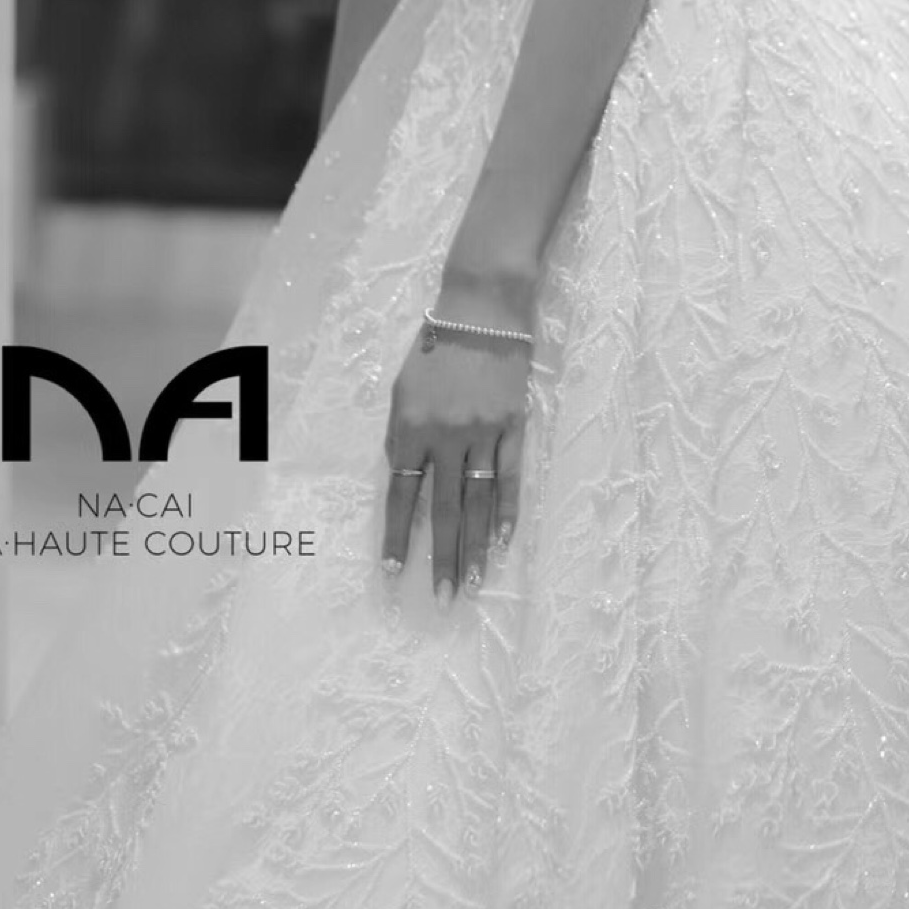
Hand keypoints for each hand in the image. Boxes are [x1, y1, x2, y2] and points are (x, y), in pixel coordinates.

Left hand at [380, 271, 535, 604]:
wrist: (482, 309)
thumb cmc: (435, 350)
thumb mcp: (401, 389)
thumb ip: (400, 435)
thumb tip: (404, 478)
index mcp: (412, 426)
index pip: (402, 493)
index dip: (398, 535)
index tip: (395, 574)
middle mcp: (447, 435)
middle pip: (443, 507)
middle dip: (441, 557)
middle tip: (443, 599)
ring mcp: (483, 432)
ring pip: (479, 500)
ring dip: (474, 545)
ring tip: (472, 583)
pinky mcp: (513, 425)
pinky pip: (510, 476)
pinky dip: (507, 510)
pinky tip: (503, 541)